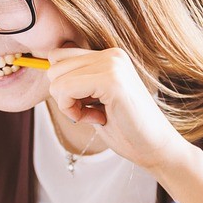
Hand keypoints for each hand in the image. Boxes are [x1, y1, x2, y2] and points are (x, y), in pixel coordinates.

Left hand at [47, 46, 187, 169]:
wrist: (155, 148)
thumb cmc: (125, 128)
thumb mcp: (95, 98)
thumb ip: (77, 81)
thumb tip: (47, 69)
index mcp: (109, 55)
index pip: (58, 56)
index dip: (63, 85)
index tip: (85, 104)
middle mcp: (111, 54)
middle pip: (54, 66)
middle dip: (64, 96)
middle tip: (90, 112)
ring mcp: (113, 64)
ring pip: (56, 79)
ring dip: (68, 105)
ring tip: (96, 115)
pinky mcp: (112, 80)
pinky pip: (65, 90)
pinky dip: (72, 111)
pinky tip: (96, 119)